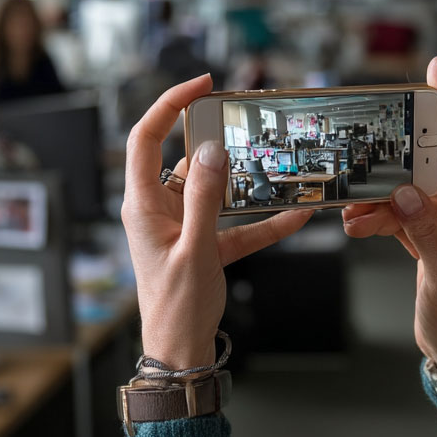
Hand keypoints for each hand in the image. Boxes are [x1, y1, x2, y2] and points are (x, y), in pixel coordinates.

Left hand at [123, 74, 312, 368]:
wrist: (180, 350)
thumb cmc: (175, 307)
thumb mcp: (195, 249)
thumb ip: (204, 199)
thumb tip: (211, 152)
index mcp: (142, 205)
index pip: (145, 138)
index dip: (168, 105)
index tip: (200, 86)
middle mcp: (158, 209)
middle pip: (181, 156)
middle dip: (213, 137)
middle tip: (243, 117)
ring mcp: (181, 225)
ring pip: (211, 187)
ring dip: (242, 179)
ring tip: (272, 163)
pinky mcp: (202, 243)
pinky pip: (234, 222)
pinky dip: (261, 220)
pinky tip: (295, 217)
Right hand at [340, 58, 436, 385]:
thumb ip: (426, 234)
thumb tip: (404, 193)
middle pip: (430, 163)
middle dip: (393, 159)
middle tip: (365, 147)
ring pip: (407, 188)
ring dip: (377, 197)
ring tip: (352, 210)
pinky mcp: (430, 233)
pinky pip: (400, 211)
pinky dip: (377, 217)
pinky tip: (356, 225)